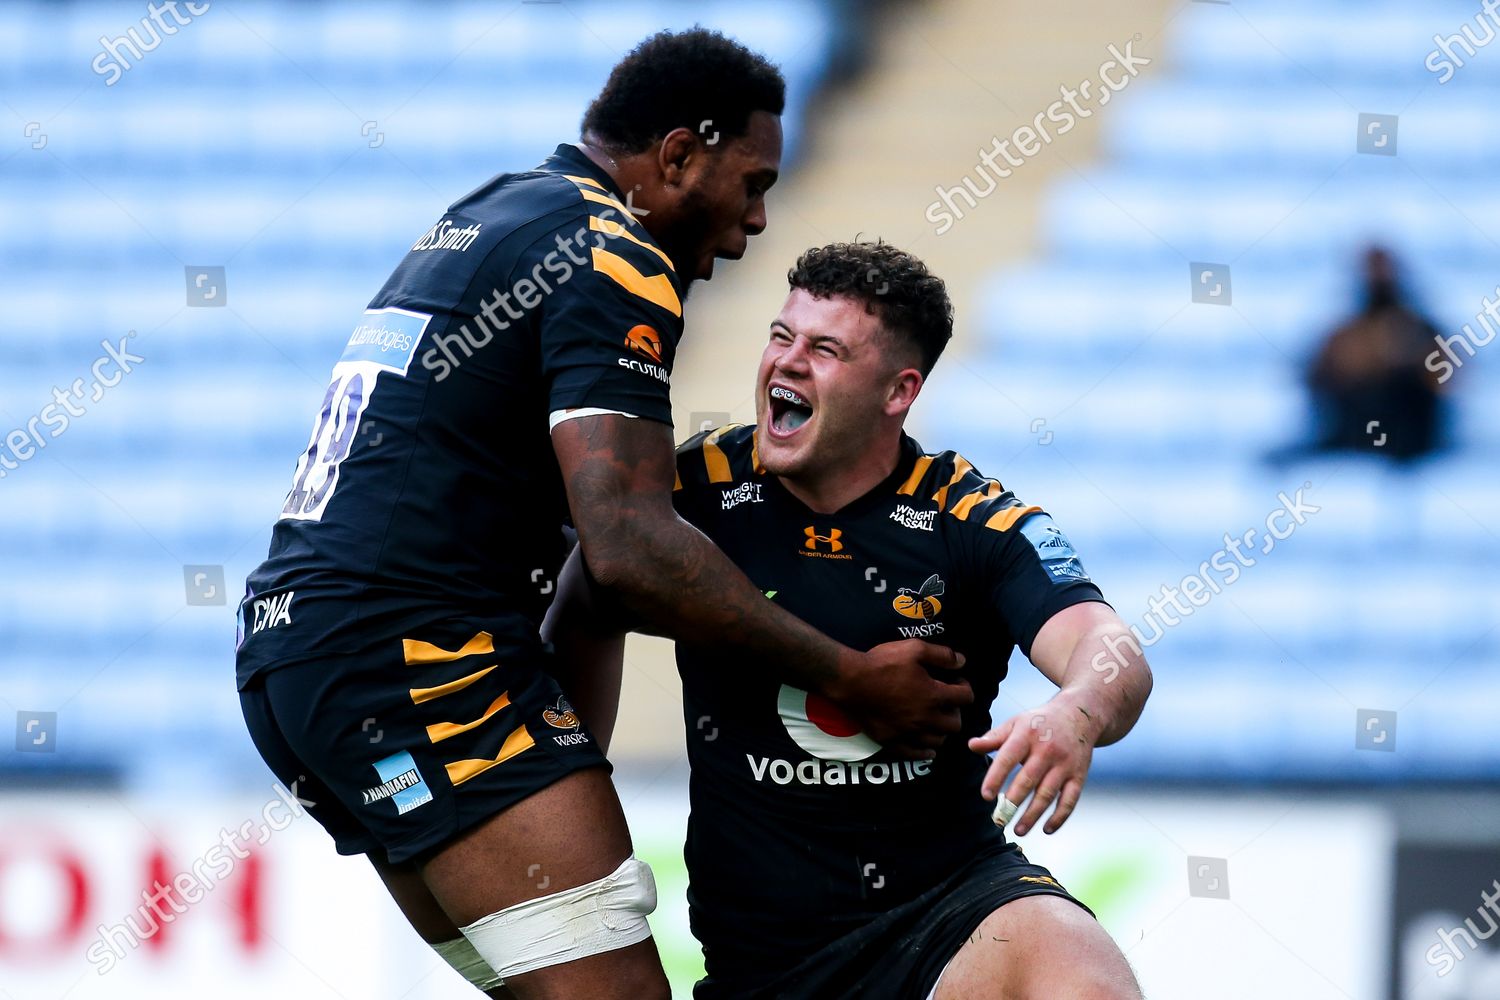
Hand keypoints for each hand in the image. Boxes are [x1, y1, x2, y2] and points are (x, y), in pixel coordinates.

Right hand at [829, 640, 971, 759]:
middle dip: (955, 711)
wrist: (850, 680)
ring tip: (934, 719)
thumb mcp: (914, 649)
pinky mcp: (892, 741)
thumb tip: (962, 661)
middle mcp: (926, 718)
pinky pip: (915, 754)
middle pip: (955, 723)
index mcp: (934, 695)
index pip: (966, 697)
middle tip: (945, 701)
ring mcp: (909, 732)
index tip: (956, 681)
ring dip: (941, 730)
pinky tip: (927, 747)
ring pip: (938, 740)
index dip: (964, 686)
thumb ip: (942, 655)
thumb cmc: (882, 663)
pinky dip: (925, 751)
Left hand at [969, 692, 1098, 835]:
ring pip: (1048, 794)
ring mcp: (1065, 764)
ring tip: (1018, 830)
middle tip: (999, 820)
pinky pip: (1070, 800)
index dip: (996, 777)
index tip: (985, 796)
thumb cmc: (1039, 722)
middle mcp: (1047, 750)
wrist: (1079, 715)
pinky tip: (1046, 829)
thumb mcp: (1016, 723)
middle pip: (1028, 780)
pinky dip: (1059, 817)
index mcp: (1027, 735)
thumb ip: (994, 737)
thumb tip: (971, 746)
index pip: (1008, 758)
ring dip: (1033, 815)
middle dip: (1013, 802)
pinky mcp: (1079, 775)